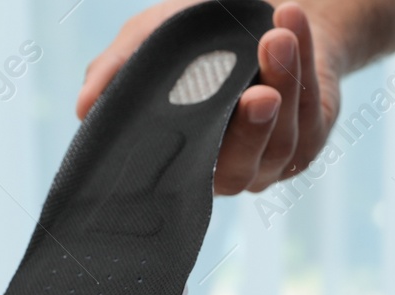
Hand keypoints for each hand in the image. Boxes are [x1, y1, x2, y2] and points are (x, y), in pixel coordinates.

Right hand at [76, 0, 341, 193]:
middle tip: (259, 93)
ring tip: (278, 33)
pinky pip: (311, 111)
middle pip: (238, 168)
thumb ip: (119, 70)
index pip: (178, 178)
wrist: (262, 13)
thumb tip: (83, 108)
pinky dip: (304, 64)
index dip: (185, 160)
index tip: (192, 124)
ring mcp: (272, 160)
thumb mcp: (151, 41)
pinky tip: (292, 27)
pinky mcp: (310, 137)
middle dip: (251, 129)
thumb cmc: (199, 36)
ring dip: (283, 83)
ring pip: (281, 139)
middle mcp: (228, 168)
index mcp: (184, 157)